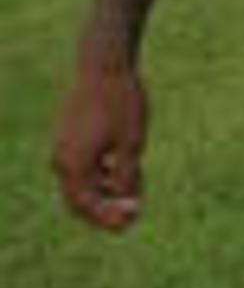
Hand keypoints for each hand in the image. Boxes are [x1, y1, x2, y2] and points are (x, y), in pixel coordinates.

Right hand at [50, 59, 148, 232]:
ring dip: (106, 189)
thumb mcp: (131, 144)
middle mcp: (61, 161)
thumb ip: (127, 177)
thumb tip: (127, 204)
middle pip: (80, 199)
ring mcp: (62, 149)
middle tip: (135, 208)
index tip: (132, 220)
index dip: (109, 218)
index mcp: (74, 166)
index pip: (87, 206)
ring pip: (82, 183)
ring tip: (137, 179)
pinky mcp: (67, 139)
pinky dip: (101, 173)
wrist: (105, 66)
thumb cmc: (121, 104)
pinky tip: (123, 165)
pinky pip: (81, 167)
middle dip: (106, 207)